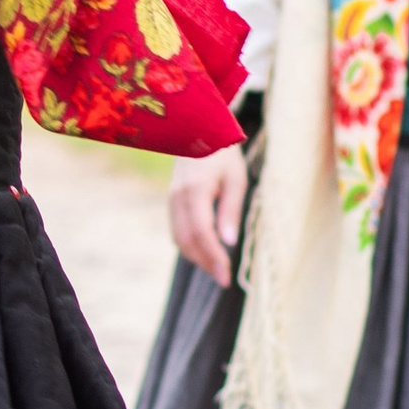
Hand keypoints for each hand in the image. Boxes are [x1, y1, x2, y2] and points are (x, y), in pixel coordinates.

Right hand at [170, 145, 247, 288]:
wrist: (198, 129)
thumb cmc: (223, 154)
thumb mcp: (236, 180)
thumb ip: (230, 211)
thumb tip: (229, 243)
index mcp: (195, 192)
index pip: (202, 234)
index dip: (213, 258)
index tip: (227, 277)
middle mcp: (178, 199)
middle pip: (187, 242)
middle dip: (205, 263)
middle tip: (223, 278)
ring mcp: (171, 200)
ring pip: (179, 239)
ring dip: (197, 257)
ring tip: (217, 267)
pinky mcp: (172, 201)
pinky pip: (177, 230)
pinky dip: (190, 245)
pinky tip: (206, 250)